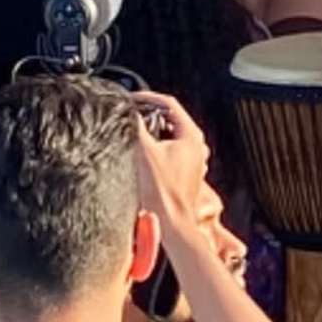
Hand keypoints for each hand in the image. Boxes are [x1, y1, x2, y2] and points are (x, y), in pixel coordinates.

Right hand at [127, 97, 233, 284]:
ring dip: (151, 132)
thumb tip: (126, 113)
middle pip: (169, 118)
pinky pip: (168, 152)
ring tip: (134, 133)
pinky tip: (141, 155)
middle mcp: (195, 146)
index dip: (147, 97)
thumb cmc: (163, 193)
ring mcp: (191, 161)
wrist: (171, 223)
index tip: (131, 99)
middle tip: (130, 115)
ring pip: (169, 136)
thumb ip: (135, 127)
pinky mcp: (184, 173)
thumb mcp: (143, 151)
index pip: (169, 103)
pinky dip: (155, 148)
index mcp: (191, 135)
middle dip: (148, 114)